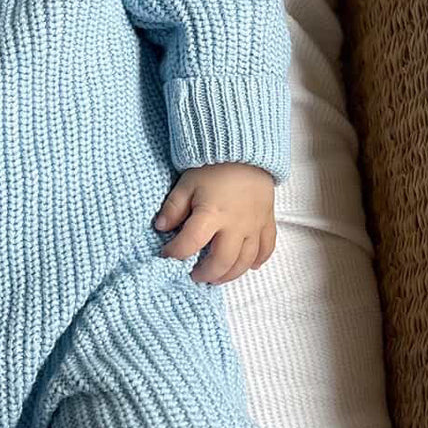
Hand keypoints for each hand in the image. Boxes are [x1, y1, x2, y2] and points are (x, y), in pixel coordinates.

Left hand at [153, 163, 275, 284]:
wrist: (247, 150)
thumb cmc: (213, 166)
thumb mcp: (186, 183)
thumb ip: (173, 207)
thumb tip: (160, 227)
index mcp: (211, 214)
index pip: (190, 243)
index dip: (175, 253)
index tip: (166, 254)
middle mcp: (235, 225)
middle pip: (222, 261)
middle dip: (206, 273)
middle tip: (195, 275)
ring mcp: (254, 225)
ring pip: (245, 261)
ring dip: (230, 274)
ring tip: (217, 277)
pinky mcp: (267, 221)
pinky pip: (267, 248)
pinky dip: (259, 261)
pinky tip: (250, 266)